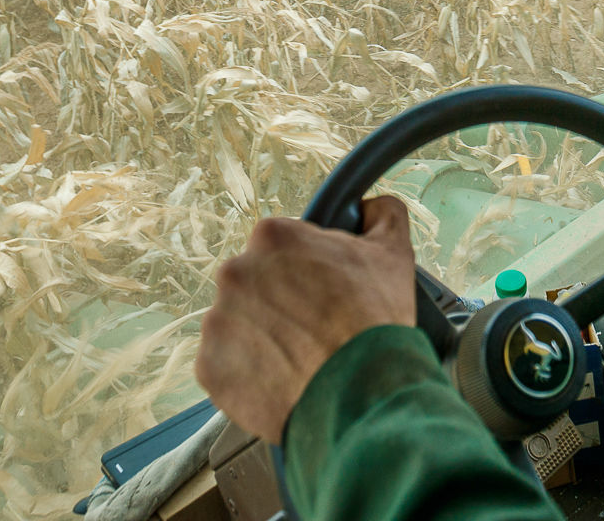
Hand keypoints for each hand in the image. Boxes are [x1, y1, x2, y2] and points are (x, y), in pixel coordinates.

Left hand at [195, 195, 417, 441]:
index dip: (306, 267)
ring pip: (239, 324)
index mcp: (273, 237)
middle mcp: (235, 272)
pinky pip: (226, 365)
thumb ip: (381, 215)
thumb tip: (369, 207)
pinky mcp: (210, 368)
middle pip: (254, 283)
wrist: (363, 396)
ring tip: (301, 357)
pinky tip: (283, 378)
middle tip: (314, 326)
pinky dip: (250, 373)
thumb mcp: (394, 253)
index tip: (322, 289)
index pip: (281, 245)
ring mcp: (218, 322)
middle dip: (279, 301)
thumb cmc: (375, 324)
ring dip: (262, 336)